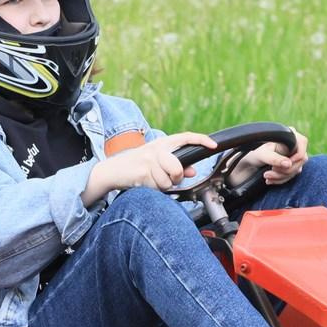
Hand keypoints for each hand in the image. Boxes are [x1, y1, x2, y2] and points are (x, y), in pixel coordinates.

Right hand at [86, 131, 211, 202]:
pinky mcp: (142, 171)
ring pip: (168, 182)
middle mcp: (156, 149)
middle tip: (166, 178)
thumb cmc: (136, 166)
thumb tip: (193, 171)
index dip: (201, 140)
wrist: (113, 170)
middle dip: (175, 178)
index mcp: (162, 144)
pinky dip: (153, 189)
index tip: (213, 145)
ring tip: (151, 180)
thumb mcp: (157, 161)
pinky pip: (157, 187)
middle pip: (178, 168)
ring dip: (161, 186)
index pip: (185, 137)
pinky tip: (144, 183)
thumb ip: (176, 165)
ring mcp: (148, 160)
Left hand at [230, 127, 307, 188]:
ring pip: (296, 170)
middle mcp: (294, 145)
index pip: (302, 143)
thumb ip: (275, 158)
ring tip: (266, 176)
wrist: (250, 163)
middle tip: (271, 170)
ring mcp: (294, 157)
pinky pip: (292, 176)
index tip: (285, 164)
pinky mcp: (292, 167)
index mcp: (289, 135)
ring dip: (280, 176)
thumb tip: (289, 164)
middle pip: (300, 160)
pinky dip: (280, 180)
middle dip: (285, 170)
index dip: (296, 155)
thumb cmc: (255, 154)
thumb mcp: (263, 155)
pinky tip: (270, 180)